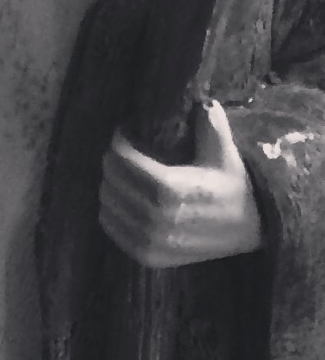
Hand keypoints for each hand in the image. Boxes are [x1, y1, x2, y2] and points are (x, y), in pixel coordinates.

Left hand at [99, 101, 262, 266]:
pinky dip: (112, 211)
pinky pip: (111, 229)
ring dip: (110, 185)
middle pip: (111, 181)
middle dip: (113, 162)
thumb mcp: (225, 154)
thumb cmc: (234, 187)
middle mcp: (156, 219)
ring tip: (124, 173)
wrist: (252, 230)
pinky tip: (125, 198)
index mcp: (170, 190)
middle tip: (123, 151)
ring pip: (107, 204)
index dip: (118, 142)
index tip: (125, 132)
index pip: (121, 161)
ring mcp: (150, 242)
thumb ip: (211, 126)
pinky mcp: (148, 257)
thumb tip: (202, 102)